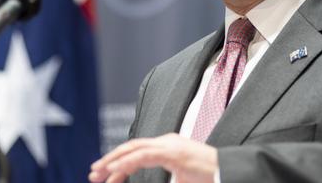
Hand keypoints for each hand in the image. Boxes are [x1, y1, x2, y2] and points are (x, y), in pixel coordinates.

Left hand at [88, 133, 217, 182]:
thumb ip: (168, 180)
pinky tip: (115, 173)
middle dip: (109, 159)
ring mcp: (169, 145)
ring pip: (133, 149)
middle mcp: (166, 141)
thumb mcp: (181, 179)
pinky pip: (142, 156)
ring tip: (98, 174)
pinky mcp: (172, 153)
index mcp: (168, 146)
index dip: (118, 161)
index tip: (104, 175)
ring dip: (112, 161)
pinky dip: (126, 164)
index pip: (137, 151)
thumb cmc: (209, 177)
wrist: (227, 172)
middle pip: (131, 147)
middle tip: (93, 173)